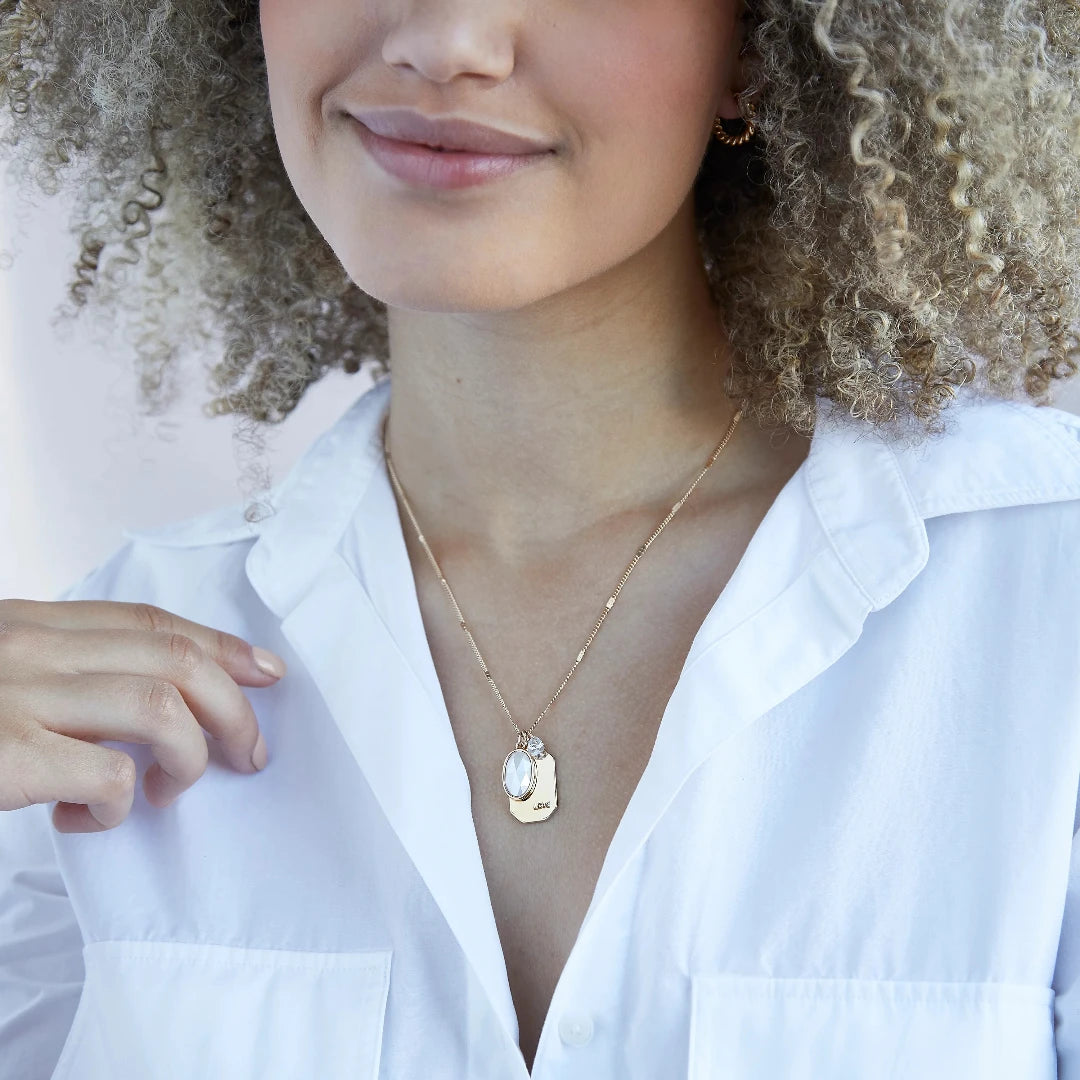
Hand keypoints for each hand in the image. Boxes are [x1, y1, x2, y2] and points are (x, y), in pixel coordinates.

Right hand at [0, 598, 286, 832]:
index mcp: (32, 624)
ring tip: (166, 790)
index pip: (150, 622)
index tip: (265, 672)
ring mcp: (21, 697)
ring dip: (188, 758)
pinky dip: (118, 805)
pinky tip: (91, 816)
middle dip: (233, 711)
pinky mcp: (10, 756)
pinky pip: (109, 775)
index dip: (220, 647)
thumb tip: (162, 703)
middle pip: (176, 660)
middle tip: (248, 755)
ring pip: (161, 707)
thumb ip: (66, 672)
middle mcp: (32, 647)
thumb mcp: (2, 673)